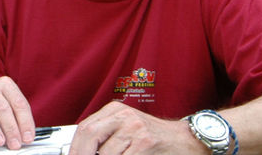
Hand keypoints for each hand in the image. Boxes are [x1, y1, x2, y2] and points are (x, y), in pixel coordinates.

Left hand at [68, 101, 202, 154]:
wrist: (186, 140)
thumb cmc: (155, 138)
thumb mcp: (126, 130)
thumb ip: (105, 137)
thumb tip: (82, 150)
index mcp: (114, 110)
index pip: (84, 127)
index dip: (75, 146)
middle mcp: (123, 114)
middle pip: (90, 134)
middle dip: (82, 153)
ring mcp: (135, 127)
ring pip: (106, 151)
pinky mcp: (146, 141)